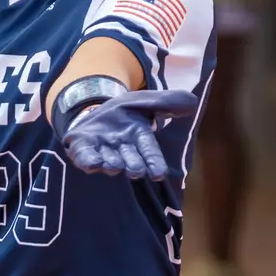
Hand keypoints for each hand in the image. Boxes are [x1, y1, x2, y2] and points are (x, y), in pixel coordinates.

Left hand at [61, 89, 200, 178]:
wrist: (95, 112)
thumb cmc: (125, 112)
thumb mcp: (146, 100)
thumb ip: (167, 102)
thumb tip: (192, 102)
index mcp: (140, 139)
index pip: (150, 152)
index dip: (154, 163)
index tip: (159, 174)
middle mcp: (122, 149)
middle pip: (130, 160)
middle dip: (133, 165)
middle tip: (136, 171)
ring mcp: (102, 150)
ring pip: (108, 160)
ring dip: (111, 164)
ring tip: (114, 166)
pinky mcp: (83, 148)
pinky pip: (85, 157)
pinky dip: (88, 161)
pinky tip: (91, 164)